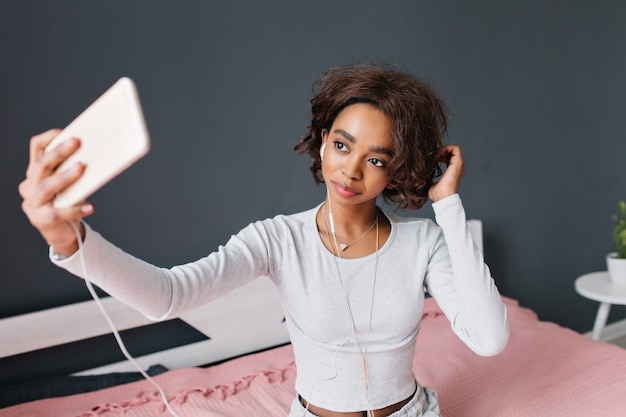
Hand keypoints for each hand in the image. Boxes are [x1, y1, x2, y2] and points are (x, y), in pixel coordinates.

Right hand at [19, 129, 93, 256]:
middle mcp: (29, 185)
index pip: (36, 148)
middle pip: (42, 165)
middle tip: (77, 143)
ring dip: (64, 176)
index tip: (67, 131)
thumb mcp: (70, 183)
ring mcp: (32, 203)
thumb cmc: (68, 202)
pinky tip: (91, 206)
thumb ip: (75, 169)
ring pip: (46, 187)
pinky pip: (58, 213)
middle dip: (59, 152)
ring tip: (81, 168)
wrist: (64, 232)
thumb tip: (98, 153)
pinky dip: (75, 209)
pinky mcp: (40, 220)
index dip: (49, 138)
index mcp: (36, 171)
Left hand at [428, 144, 464, 201]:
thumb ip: (430, 176)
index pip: (448, 157)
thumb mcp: (432, 182)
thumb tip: (422, 173)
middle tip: (433, 155)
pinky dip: (446, 148)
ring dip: (444, 149)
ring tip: (435, 155)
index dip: (441, 154)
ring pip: (454, 149)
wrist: (443, 197)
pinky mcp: (458, 162)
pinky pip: (455, 148)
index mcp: (453, 171)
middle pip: (451, 152)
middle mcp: (457, 167)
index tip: (433, 158)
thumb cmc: (437, 193)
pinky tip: (438, 155)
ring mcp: (459, 164)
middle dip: (442, 150)